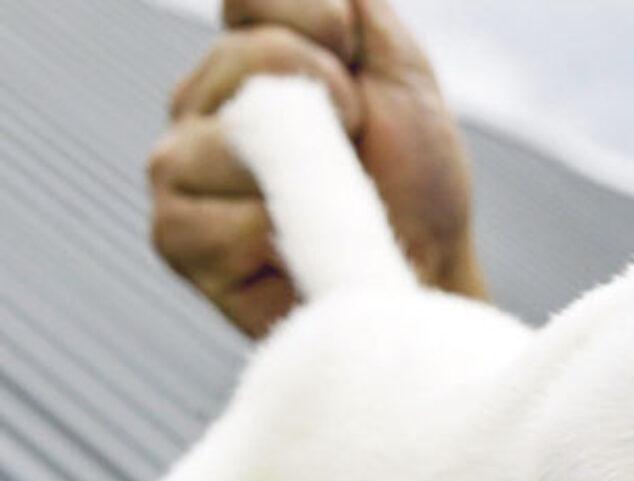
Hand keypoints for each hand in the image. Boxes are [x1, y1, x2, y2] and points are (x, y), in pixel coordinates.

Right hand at [148, 0, 484, 337]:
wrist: (428, 273)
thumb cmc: (414, 182)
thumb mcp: (399, 71)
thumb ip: (352, 4)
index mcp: (239, 56)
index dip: (326, 27)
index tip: (361, 80)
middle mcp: (196, 105)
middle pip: (252, 55)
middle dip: (336, 99)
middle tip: (356, 147)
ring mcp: (177, 169)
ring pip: (238, 133)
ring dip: (318, 171)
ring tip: (333, 202)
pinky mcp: (176, 239)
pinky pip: (235, 217)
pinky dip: (292, 234)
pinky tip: (303, 249)